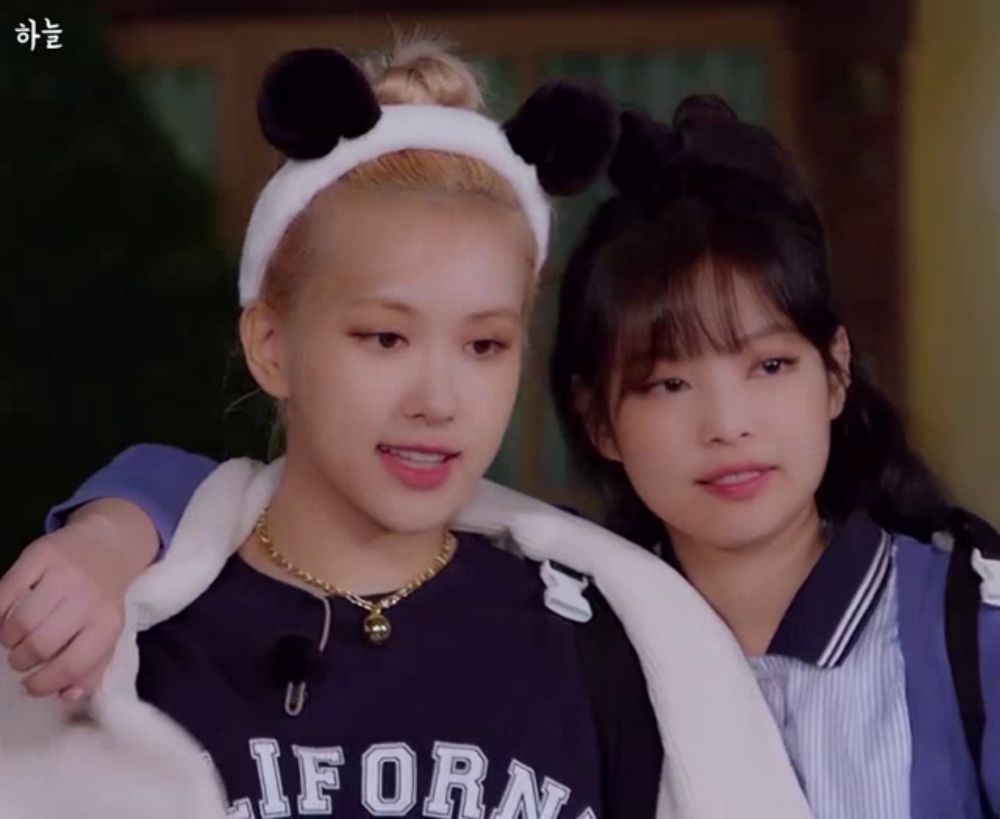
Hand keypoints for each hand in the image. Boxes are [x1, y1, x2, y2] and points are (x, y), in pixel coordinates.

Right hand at [0, 499, 157, 701]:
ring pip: (19, 622)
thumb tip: (66, 697)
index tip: (30, 686)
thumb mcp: (108, 631)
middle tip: (21, 658)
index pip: (73, 664)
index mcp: (108, 623)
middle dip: (21, 661)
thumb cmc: (103, 597)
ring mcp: (64, 575)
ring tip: (13, 638)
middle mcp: (88, 599)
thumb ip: (92, 668)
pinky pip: (5, 591)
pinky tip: (3, 617)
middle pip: (39, 645)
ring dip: (7, 639)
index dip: (44, 683)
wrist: (110, 544)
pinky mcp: (41, 555)